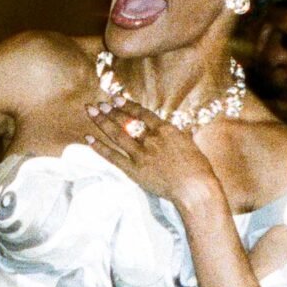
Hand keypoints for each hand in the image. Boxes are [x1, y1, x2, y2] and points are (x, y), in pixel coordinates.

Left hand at [83, 99, 224, 216]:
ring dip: (102, 122)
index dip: (127, 105)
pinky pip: (113, 157)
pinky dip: (99, 147)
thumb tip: (179, 131)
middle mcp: (150, 138)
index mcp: (165, 129)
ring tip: (91, 112)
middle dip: (110, 111)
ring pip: (116, 134)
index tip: (116, 99)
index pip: (141, 113)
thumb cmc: (197, 168)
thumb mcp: (189, 144)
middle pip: (126, 121)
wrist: (194, 187)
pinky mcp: (134, 170)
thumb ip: (179, 136)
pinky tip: (88, 138)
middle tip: (99, 103)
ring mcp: (140, 154)